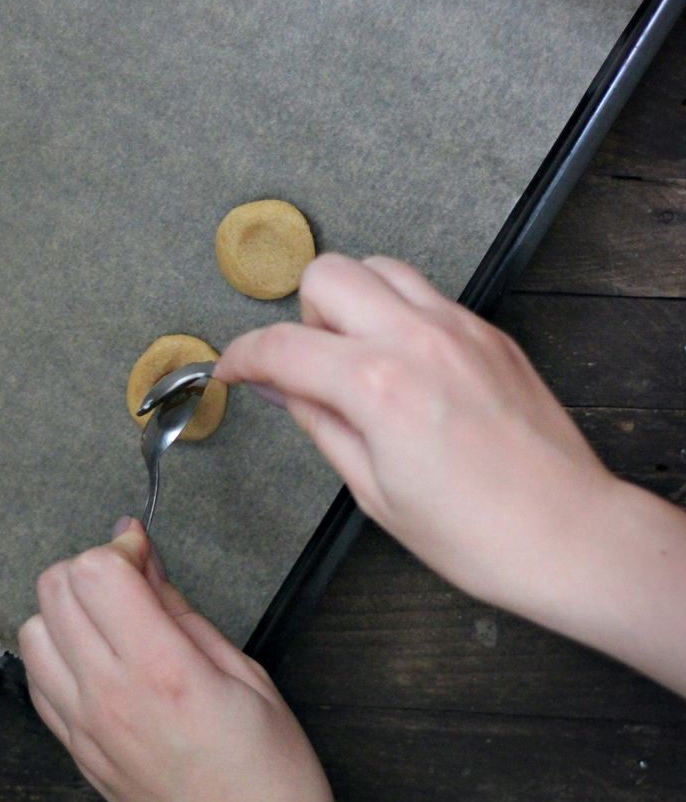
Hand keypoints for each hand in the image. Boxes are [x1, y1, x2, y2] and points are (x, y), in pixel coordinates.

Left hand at [20, 518, 417, 801]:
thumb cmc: (269, 783)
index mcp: (160, 669)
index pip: (95, 571)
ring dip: (68, 612)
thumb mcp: (248, 675)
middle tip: (135, 582)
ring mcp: (84, 728)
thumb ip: (183, 614)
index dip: (122, 547)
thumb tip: (148, 568)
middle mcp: (109, 696)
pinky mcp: (76, 753)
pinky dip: (57, 656)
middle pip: (54, 590)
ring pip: (33, 631)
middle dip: (93, 569)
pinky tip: (100, 661)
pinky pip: (38, 682)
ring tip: (116, 622)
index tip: (146, 553)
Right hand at [215, 252, 614, 631]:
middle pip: (328, 273)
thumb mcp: (373, 492)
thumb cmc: (477, 533)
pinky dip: (398, 315)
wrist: (569, 534)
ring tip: (358, 361)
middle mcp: (418, 339)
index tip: (232, 369)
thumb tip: (277, 387)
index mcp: (379, 386)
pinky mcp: (490, 333)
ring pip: (380, 267)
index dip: (241, 356)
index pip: (282, 345)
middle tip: (309, 368)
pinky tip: (405, 370)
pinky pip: (426, 295)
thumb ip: (317, 423)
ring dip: (353, 302)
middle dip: (302, 316)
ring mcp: (460, 328)